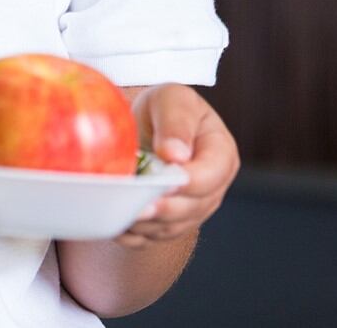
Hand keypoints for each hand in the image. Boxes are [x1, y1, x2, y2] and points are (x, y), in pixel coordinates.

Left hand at [117, 84, 239, 247]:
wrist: (147, 127)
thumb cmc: (163, 108)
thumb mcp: (172, 99)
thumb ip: (175, 122)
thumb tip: (176, 155)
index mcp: (220, 154)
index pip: (211, 175)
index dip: (190, 182)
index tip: (167, 183)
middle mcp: (211, 187)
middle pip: (193, 207)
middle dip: (165, 209)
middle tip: (138, 208)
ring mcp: (192, 208)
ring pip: (173, 226)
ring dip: (148, 224)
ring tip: (122, 214)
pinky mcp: (169, 221)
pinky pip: (153, 237)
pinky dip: (134, 234)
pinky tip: (115, 225)